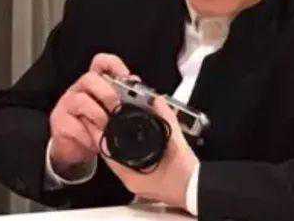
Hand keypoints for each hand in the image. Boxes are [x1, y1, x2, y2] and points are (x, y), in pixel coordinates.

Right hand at [48, 53, 131, 177]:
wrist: (75, 148)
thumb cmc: (96, 124)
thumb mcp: (112, 110)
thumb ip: (125, 97)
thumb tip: (141, 86)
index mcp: (95, 83)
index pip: (101, 62)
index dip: (114, 65)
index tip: (127, 78)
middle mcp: (79, 89)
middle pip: (89, 77)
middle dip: (107, 93)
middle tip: (117, 108)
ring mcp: (67, 105)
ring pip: (80, 99)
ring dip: (97, 114)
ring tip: (107, 127)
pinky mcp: (60, 123)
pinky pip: (73, 125)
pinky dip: (87, 135)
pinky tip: (96, 142)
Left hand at [83, 96, 199, 209]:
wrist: (199, 191)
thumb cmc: (187, 177)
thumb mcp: (177, 145)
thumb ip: (167, 121)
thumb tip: (158, 102)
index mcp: (132, 177)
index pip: (107, 154)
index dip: (99, 136)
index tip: (94, 121)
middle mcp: (132, 181)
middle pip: (112, 156)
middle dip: (108, 137)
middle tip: (103, 119)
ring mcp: (139, 182)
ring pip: (121, 160)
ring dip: (118, 144)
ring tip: (115, 127)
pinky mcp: (147, 180)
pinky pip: (131, 163)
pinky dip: (129, 151)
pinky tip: (133, 140)